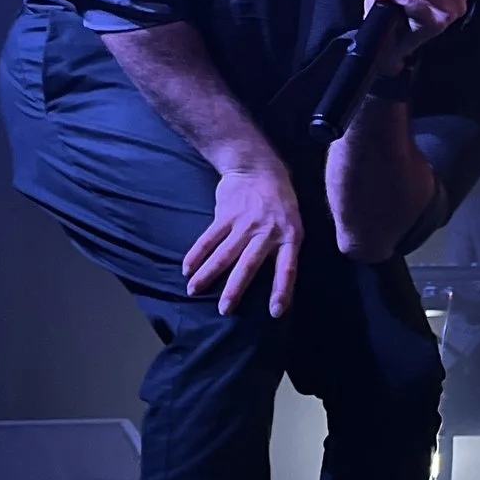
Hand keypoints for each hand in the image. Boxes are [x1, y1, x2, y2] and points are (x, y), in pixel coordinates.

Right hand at [184, 166, 303, 315]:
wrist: (258, 167)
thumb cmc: (280, 202)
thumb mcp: (293, 223)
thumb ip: (285, 249)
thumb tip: (280, 283)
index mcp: (289, 237)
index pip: (287, 268)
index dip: (282, 290)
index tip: (275, 311)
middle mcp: (266, 232)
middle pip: (249, 264)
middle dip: (235, 288)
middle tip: (224, 310)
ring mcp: (244, 223)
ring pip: (224, 254)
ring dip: (208, 274)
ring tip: (194, 291)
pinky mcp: (225, 215)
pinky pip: (209, 238)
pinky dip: (196, 254)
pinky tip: (187, 269)